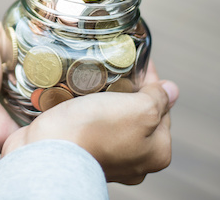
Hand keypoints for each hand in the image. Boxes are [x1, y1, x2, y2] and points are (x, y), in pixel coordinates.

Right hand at [2, 61, 178, 184]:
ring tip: (96, 77)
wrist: (47, 152)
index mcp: (157, 151)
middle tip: (116, 67)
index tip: (139, 60)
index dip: (151, 81)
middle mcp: (134, 160)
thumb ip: (158, 98)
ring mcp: (107, 157)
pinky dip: (86, 110)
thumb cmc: (96, 131)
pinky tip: (80, 96)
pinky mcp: (82, 151)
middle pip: (137, 114)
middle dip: (128, 90)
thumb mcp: (140, 109)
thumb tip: (172, 90)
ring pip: (113, 119)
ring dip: (106, 99)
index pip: (161, 108)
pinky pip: (90, 125)